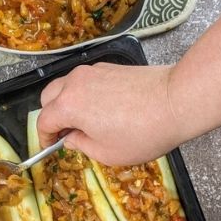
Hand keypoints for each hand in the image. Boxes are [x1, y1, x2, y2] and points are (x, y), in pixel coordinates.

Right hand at [38, 62, 180, 165]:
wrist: (176, 101)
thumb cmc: (141, 133)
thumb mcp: (106, 153)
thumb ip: (80, 145)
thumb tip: (71, 139)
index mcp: (68, 106)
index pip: (44, 121)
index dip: (44, 138)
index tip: (51, 147)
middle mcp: (75, 83)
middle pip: (48, 97)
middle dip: (52, 116)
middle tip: (67, 134)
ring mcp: (92, 71)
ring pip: (66, 86)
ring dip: (67, 104)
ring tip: (86, 122)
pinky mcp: (109, 67)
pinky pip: (85, 80)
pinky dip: (83, 94)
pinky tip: (103, 109)